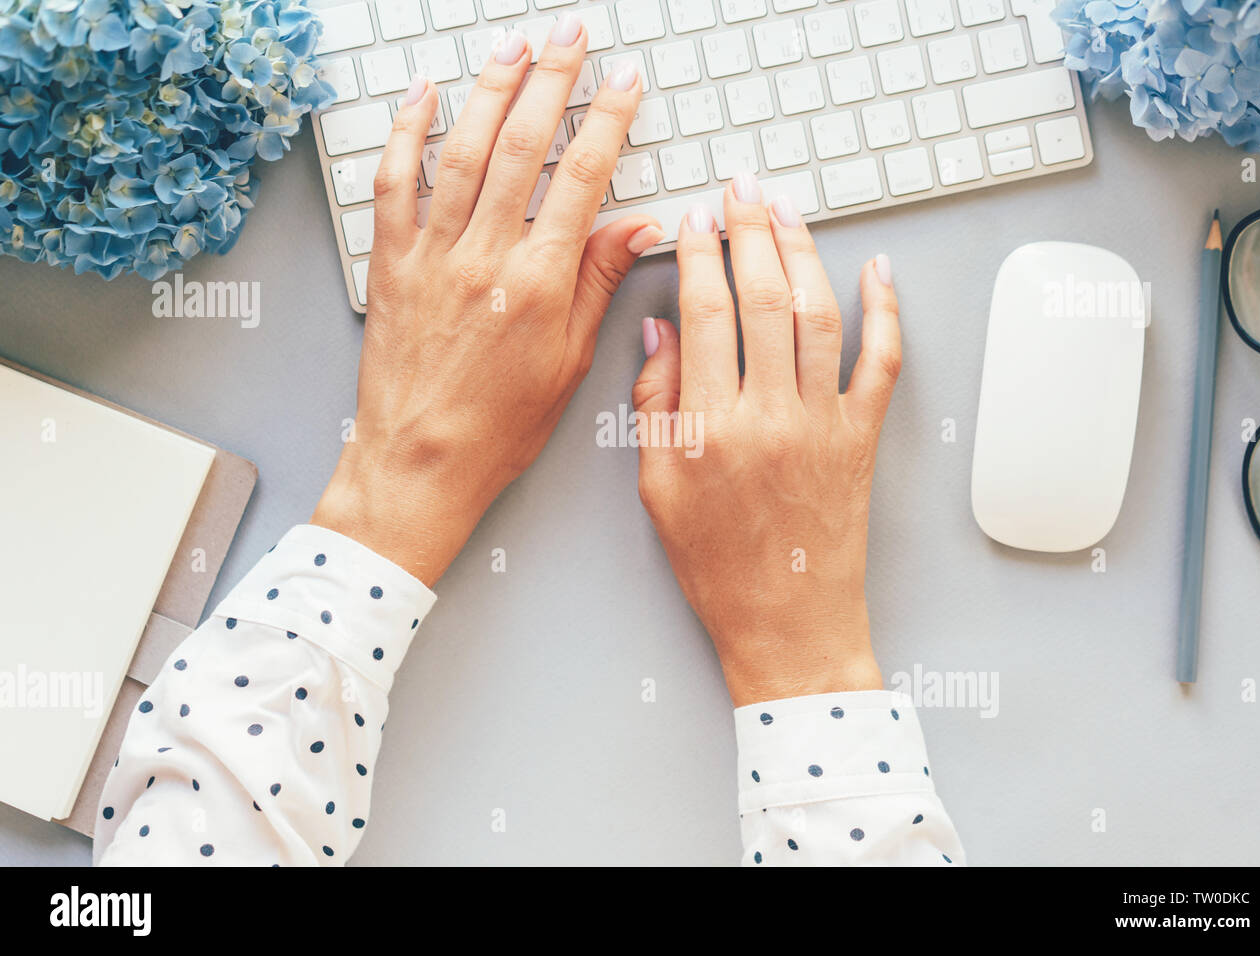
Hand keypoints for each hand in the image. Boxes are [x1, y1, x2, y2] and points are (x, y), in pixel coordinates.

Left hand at [313, 17, 661, 584]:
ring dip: (491, 89)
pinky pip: (395, 183)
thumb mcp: (568, 364)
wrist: (419, 463)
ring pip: (462, 150)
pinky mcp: (391, 264)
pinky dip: (406, 133)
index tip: (624, 82)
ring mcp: (431, 256)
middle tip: (571, 35)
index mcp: (536, 284)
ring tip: (514, 46)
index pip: (582, 179)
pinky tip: (423, 96)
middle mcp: (483, 258)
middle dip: (552, 80)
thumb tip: (636, 226)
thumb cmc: (497, 429)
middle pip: (522, 147)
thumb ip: (597, 284)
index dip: (607, 120)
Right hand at [632, 172, 900, 706]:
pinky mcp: (862, 437)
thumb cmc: (717, 566)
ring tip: (790, 211)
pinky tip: (878, 271)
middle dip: (752, 229)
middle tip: (744, 188)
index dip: (701, 253)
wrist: (788, 624)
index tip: (696, 218)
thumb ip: (655, 405)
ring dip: (805, 252)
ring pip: (818, 314)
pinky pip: (881, 362)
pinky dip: (886, 311)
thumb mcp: (658, 489)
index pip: (704, 313)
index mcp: (709, 428)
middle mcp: (770, 416)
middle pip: (762, 296)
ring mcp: (823, 424)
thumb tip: (659, 331)